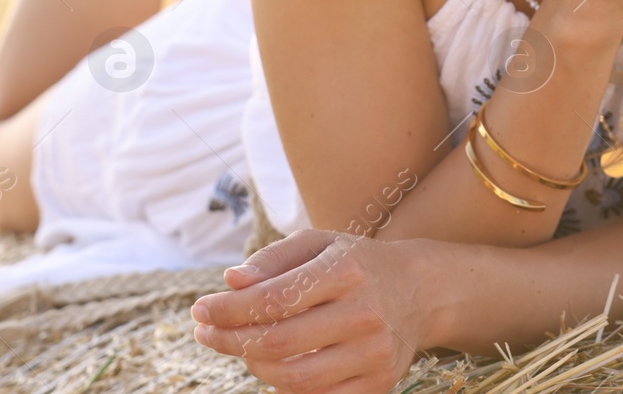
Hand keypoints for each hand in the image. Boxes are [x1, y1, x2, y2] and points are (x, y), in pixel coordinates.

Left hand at [190, 228, 425, 393]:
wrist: (420, 292)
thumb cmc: (355, 263)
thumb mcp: (318, 243)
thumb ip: (272, 259)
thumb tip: (230, 282)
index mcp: (346, 271)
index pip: (273, 299)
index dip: (228, 309)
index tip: (201, 309)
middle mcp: (364, 314)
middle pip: (278, 343)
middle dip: (230, 340)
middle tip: (205, 332)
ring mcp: (374, 354)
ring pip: (295, 379)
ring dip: (253, 366)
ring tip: (239, 348)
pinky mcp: (379, 384)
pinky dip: (286, 388)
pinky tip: (272, 367)